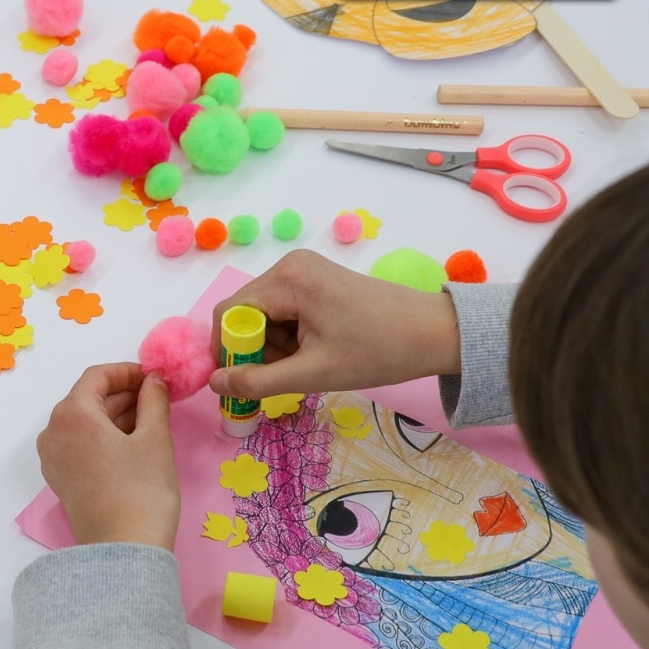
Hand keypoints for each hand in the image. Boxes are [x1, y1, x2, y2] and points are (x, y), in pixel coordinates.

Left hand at [38, 363, 179, 549]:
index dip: (128, 371)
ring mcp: (53, 457)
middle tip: (160, 398)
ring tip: (152, 420)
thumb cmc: (142, 491)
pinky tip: (133, 442)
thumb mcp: (155, 438)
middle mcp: (52, 432)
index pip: (97, 376)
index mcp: (71, 414)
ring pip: (85, 422)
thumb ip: (154, 400)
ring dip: (116, 415)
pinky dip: (104, 436)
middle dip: (124, 394)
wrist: (124, 551)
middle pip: (88, 398)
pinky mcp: (60, 478)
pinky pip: (80, 444)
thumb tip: (154, 380)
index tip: (156, 377)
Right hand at [208, 250, 461, 401]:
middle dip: (255, 350)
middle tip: (284, 376)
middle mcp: (290, 265)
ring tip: (306, 365)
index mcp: (287, 280)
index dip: (228, 351)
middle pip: (245, 312)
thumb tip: (213, 383)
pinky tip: (313, 351)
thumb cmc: (376, 352)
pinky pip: (283, 309)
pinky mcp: (317, 279)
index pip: (228, 314)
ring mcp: (304, 269)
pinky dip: (288, 336)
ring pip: (264, 314)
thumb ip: (257, 381)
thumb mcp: (313, 373)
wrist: (434, 333)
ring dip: (273, 346)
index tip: (244, 381)